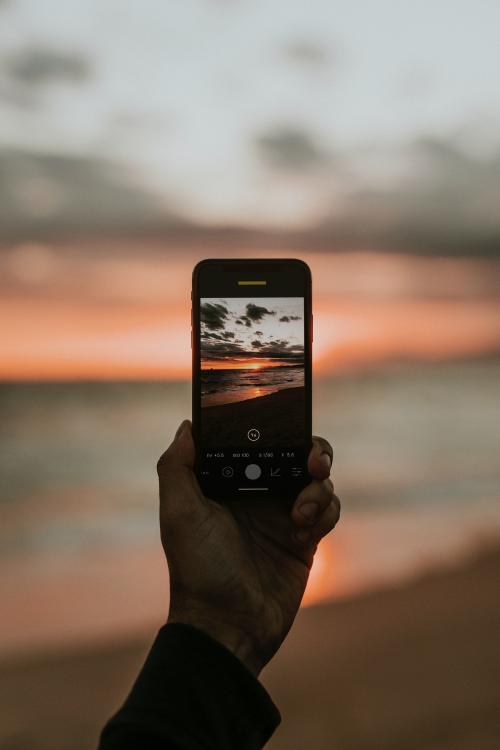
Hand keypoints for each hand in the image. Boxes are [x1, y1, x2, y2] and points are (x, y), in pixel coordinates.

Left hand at [157, 421, 339, 676]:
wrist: (229, 625)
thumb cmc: (198, 569)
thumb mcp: (179, 514)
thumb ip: (176, 466)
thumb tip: (188, 426)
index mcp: (229, 480)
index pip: (258, 440)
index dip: (275, 428)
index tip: (286, 425)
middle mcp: (258, 492)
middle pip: (296, 452)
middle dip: (311, 450)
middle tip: (312, 461)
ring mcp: (283, 514)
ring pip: (317, 479)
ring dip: (318, 487)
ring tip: (300, 513)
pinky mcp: (305, 538)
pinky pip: (328, 509)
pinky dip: (324, 513)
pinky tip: (302, 533)